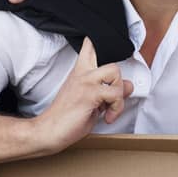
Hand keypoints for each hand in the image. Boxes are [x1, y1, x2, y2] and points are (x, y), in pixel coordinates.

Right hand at [36, 37, 132, 153]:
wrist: (50, 131)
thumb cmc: (66, 119)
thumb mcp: (92, 103)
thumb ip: (108, 92)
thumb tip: (128, 86)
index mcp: (80, 72)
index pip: (89, 47)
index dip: (101, 45)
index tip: (107, 57)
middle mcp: (82, 73)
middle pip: (110, 60)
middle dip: (118, 79)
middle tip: (112, 95)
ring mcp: (86, 82)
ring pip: (115, 72)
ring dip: (119, 94)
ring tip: (110, 108)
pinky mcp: (90, 93)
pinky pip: (115, 94)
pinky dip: (116, 108)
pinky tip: (107, 117)